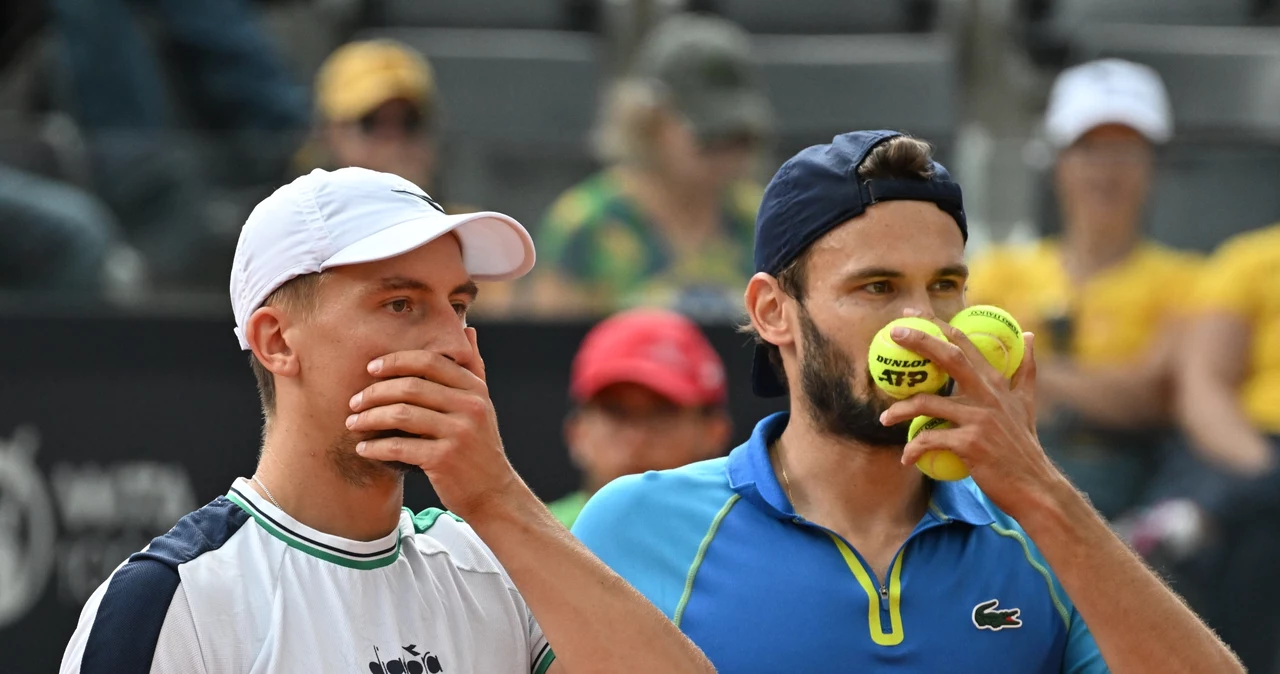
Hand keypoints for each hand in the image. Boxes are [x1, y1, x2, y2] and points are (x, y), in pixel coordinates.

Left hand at [345, 328, 520, 518]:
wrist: (493, 493)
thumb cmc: (479, 447)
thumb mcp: (483, 404)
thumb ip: (474, 368)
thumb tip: (468, 330)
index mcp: (475, 389)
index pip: (429, 362)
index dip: (395, 361)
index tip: (371, 369)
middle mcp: (470, 407)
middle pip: (411, 386)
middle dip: (375, 392)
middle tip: (354, 401)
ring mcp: (459, 433)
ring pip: (401, 415)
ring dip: (370, 418)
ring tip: (353, 423)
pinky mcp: (445, 459)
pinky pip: (400, 446)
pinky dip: (376, 447)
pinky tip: (363, 449)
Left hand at [878, 323, 1072, 518]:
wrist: (1034, 485)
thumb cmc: (1023, 444)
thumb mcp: (1027, 403)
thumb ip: (1025, 369)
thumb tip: (1030, 334)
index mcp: (995, 382)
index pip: (965, 343)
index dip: (937, 325)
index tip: (910, 315)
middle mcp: (988, 394)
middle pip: (948, 357)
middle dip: (919, 340)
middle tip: (892, 334)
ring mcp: (979, 418)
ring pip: (927, 403)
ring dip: (899, 411)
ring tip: (884, 419)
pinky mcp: (969, 443)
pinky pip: (929, 440)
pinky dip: (914, 449)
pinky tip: (906, 457)